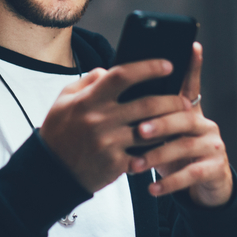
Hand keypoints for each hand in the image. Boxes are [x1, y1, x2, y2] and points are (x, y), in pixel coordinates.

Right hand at [39, 59, 192, 192]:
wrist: (51, 172)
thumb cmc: (59, 131)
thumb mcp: (64, 100)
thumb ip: (88, 81)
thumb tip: (109, 70)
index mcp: (88, 99)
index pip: (122, 75)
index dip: (148, 67)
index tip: (168, 65)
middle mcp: (99, 119)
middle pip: (146, 104)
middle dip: (171, 100)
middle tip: (184, 99)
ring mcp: (108, 143)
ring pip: (151, 130)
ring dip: (171, 125)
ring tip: (182, 121)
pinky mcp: (115, 164)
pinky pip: (144, 153)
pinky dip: (158, 148)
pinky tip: (167, 144)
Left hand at [128, 43, 232, 207]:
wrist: (204, 185)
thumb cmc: (174, 151)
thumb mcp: (165, 131)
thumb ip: (150, 112)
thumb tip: (120, 88)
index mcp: (190, 109)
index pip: (191, 83)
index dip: (193, 65)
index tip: (193, 46)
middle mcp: (204, 122)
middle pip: (183, 117)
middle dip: (159, 123)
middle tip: (138, 130)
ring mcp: (212, 145)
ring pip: (185, 146)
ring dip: (158, 156)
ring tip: (135, 165)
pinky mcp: (215, 168)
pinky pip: (192, 174)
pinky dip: (170, 182)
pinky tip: (152, 188)